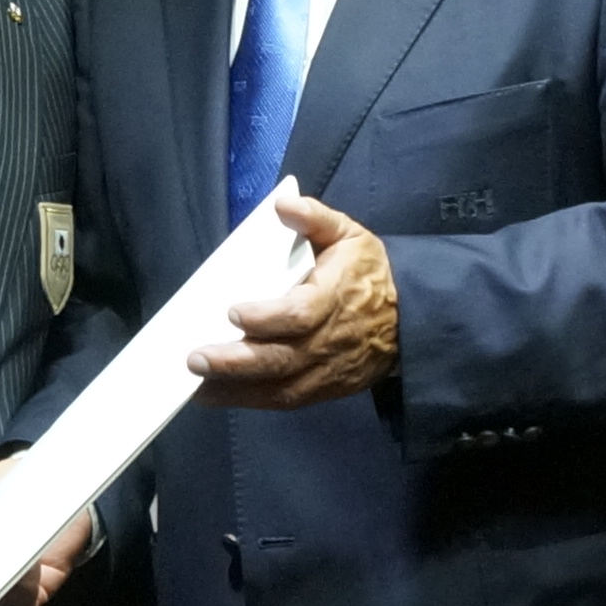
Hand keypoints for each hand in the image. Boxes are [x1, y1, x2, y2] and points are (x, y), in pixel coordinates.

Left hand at [196, 188, 397, 410]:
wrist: (409, 318)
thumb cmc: (368, 272)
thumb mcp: (349, 234)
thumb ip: (316, 218)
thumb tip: (283, 204)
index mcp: (335, 298)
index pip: (299, 314)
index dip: (266, 318)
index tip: (233, 311)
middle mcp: (329, 340)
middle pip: (281, 359)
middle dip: (236, 362)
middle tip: (196, 359)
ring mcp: (327, 371)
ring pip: (280, 387)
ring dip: (236, 389)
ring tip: (196, 386)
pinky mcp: (325, 389)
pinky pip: (286, 401)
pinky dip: (250, 400)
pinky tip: (217, 395)